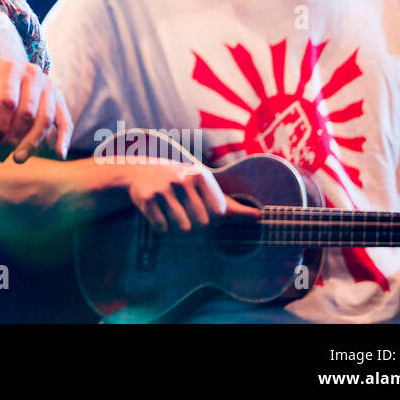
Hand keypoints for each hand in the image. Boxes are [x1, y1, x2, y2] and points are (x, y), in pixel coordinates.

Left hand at [0, 59, 71, 162]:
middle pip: (27, 112)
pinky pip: (65, 120)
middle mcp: (33, 74)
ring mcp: (49, 86)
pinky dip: (64, 138)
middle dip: (13, 138)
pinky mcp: (59, 99)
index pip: (7, 101)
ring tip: (17, 159)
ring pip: (46, 119)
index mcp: (10, 70)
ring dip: (32, 143)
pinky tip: (59, 155)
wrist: (7, 72)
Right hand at [124, 160, 258, 232]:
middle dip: (196, 225)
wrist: (139, 170)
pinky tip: (159, 214)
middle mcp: (183, 180)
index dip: (212, 219)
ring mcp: (164, 189)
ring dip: (179, 228)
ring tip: (173, 214)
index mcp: (200, 175)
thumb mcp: (203, 186)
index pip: (218, 213)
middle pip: (202, 224)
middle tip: (186, 213)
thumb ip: (230, 204)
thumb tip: (259, 216)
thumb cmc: (180, 181)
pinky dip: (162, 227)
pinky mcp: (148, 199)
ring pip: (183, 229)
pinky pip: (163, 229)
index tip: (202, 209)